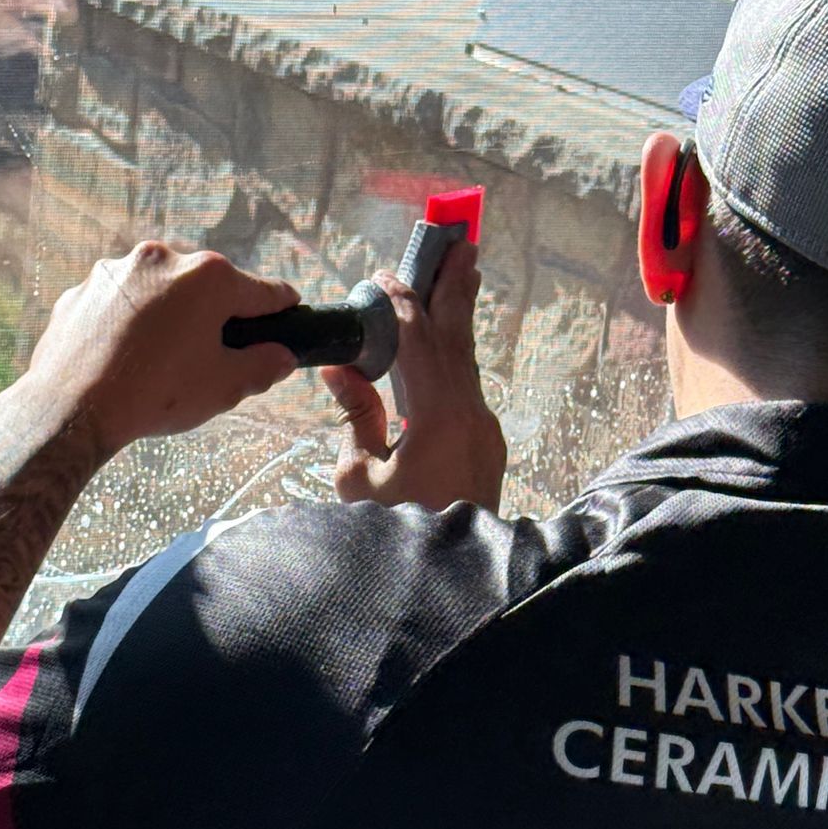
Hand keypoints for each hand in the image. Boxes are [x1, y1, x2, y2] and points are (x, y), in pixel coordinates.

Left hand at [25, 243, 299, 454]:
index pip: (263, 292)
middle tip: (213, 357)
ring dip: (169, 317)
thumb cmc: (155, 394)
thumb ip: (263, 366)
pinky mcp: (83, 291)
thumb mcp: (224, 386)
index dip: (281, 310)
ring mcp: (117, 271)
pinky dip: (129, 325)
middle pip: (207, 287)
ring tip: (161, 362)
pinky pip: (120, 304)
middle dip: (216, 316)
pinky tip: (125, 359)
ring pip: (159, 292)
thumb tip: (282, 357)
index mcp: (207, 277)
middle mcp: (162, 259)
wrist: (69, 408)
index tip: (288, 317)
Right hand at [320, 238, 505, 510]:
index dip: (399, 304)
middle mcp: (473, 418)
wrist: (448, 586)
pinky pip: (466, 388)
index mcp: (442, 419)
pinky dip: (451, 356)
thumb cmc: (395, 536)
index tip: (381, 274)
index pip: (420, 342)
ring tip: (462, 274)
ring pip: (467, 363)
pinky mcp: (484, 449)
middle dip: (454, 290)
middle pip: (459, 340)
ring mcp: (485, 434)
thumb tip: (343, 369)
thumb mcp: (359, 477)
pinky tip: (445, 342)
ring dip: (457, 318)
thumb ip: (355, 416)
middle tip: (460, 242)